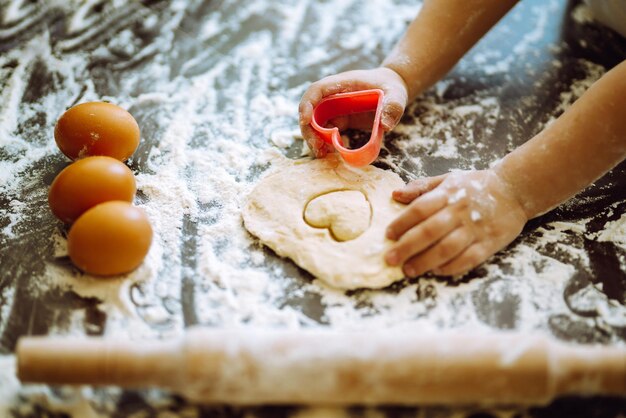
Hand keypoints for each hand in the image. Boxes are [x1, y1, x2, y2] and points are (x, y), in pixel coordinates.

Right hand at [299, 67, 408, 157]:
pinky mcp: (340, 120)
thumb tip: (386, 125)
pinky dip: (324, 143)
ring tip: (321, 154)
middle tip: (316, 147)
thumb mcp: (397, 95)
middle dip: (309, 129)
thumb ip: (393, 106)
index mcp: (342, 84)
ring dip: (315, 138)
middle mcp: (333, 96)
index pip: (317, 90)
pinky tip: (328, 153)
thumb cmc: (392, 87)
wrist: (393, 92)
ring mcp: (335, 109)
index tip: (305, 120)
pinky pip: (326, 132)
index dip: (307, 104)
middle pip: (311, 110)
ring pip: (316, 124)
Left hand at [385, 170, 527, 276]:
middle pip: (429, 231)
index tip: (388, 235)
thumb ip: (421, 187)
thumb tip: (395, 194)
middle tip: (391, 259)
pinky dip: (451, 267)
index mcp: (448, 194)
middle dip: (407, 247)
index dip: (402, 223)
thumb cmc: (476, 185)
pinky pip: (468, 259)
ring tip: (409, 270)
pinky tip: (436, 271)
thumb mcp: (448, 179)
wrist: (514, 189)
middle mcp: (460, 211)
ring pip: (447, 248)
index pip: (419, 209)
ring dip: (425, 261)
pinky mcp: (490, 243)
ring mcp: (476, 228)